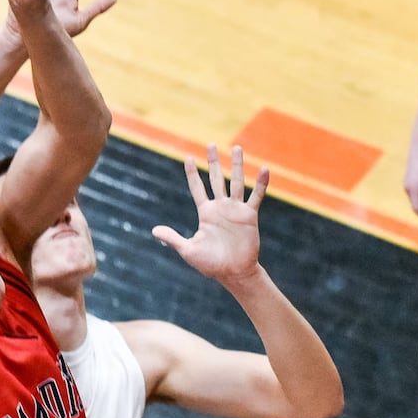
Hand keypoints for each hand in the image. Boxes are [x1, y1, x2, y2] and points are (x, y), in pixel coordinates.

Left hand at [152, 144, 266, 284]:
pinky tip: (263, 170)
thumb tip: (154, 230)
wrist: (234, 273)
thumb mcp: (188, 250)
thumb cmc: (211, 264)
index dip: (193, 174)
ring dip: (237, 165)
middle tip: (211, 145)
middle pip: (216, 179)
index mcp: (206, 213)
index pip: (197, 188)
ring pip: (237, 182)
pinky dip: (260, 184)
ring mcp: (236, 210)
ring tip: (237, 148)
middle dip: (213, 162)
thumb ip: (173, 238)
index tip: (188, 158)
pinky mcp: (250, 216)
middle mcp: (221, 208)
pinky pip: (256, 196)